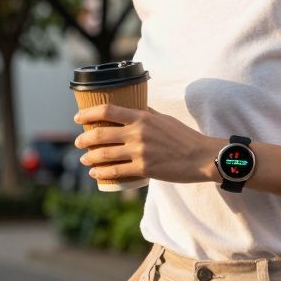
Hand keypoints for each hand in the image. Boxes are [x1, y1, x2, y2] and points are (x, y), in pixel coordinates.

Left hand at [74, 105, 221, 184]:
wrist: (202, 157)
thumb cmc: (184, 137)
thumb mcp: (164, 119)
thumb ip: (147, 114)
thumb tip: (134, 107)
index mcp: (142, 117)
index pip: (108, 110)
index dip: (88, 113)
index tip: (78, 118)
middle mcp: (138, 133)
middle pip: (101, 134)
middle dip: (84, 139)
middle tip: (78, 142)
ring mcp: (140, 152)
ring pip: (105, 154)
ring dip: (89, 157)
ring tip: (84, 159)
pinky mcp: (144, 169)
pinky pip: (116, 171)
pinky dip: (101, 172)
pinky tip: (94, 173)